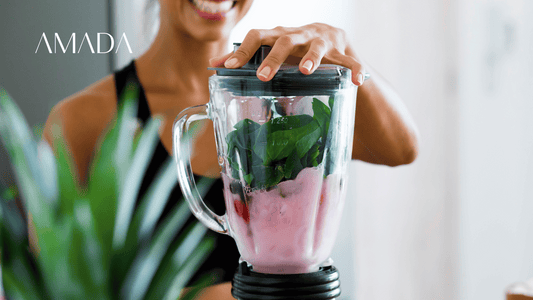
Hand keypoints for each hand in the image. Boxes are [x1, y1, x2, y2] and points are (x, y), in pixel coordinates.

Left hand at [209, 23, 366, 85]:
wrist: (328, 35)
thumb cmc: (291, 47)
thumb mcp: (269, 48)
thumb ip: (245, 57)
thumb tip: (214, 65)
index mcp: (278, 35)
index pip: (257, 37)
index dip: (243, 51)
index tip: (230, 67)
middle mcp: (298, 36)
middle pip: (284, 41)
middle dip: (274, 58)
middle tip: (264, 76)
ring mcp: (321, 42)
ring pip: (317, 47)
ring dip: (311, 58)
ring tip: (305, 71)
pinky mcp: (341, 52)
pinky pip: (350, 61)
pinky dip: (354, 70)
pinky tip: (357, 82)